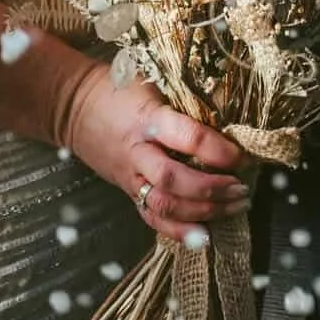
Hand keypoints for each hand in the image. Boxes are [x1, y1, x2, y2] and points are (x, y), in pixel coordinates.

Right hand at [62, 68, 247, 244]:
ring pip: (163, 206)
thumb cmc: (120, 88)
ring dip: (203, 213)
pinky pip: (151, 219)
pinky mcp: (127, 191)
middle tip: (243, 188)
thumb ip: (184, 102)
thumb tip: (229, 119)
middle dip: (212, 190)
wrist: (74, 107)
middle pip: (174, 181)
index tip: (245, 156)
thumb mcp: (154, 83)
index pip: (188, 138)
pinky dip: (178, 232)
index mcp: (148, 119)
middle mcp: (138, 152)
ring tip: (234, 207)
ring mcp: (130, 176)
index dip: (219, 151)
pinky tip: (205, 236)